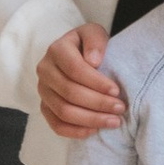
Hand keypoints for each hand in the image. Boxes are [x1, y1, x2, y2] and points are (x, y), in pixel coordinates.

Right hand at [37, 21, 124, 138]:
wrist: (76, 54)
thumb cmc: (88, 45)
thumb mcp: (94, 33)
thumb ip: (95, 40)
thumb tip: (93, 61)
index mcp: (56, 50)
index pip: (75, 69)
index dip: (96, 82)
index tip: (116, 91)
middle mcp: (45, 71)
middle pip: (70, 93)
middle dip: (98, 103)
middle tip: (120, 109)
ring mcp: (43, 91)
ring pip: (63, 111)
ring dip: (91, 119)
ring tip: (114, 122)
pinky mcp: (44, 107)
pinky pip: (56, 125)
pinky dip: (75, 131)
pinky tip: (95, 130)